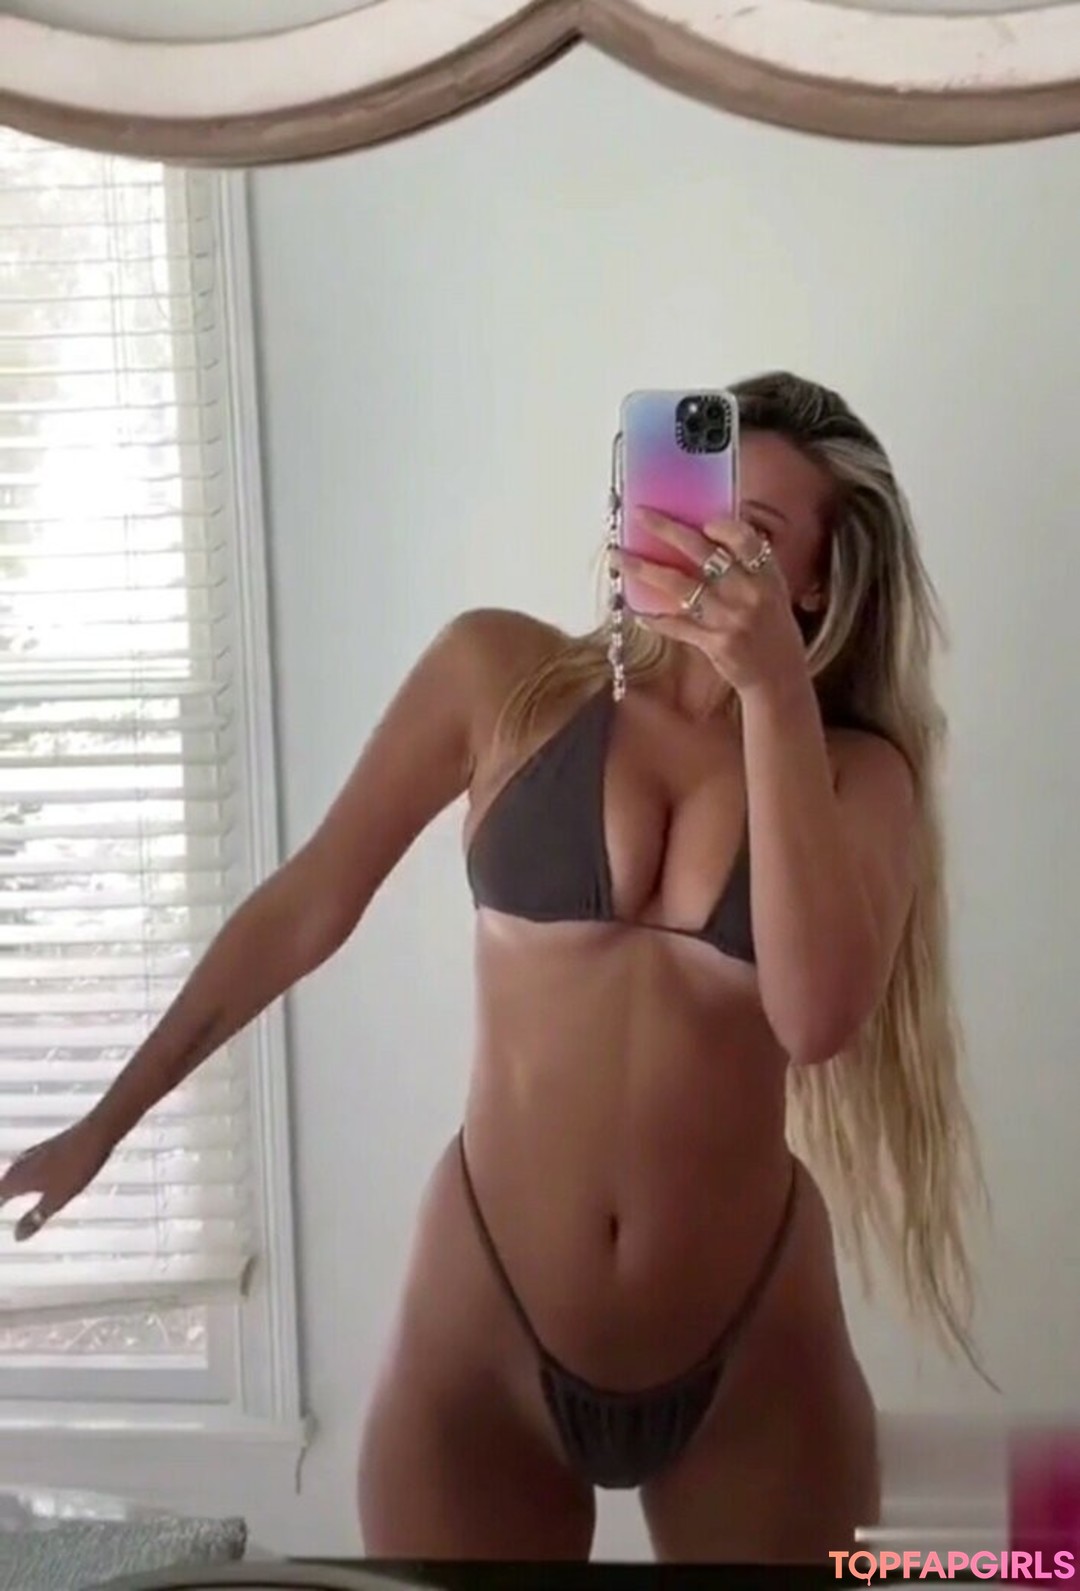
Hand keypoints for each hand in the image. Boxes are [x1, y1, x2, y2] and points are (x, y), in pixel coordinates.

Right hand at [0, 1116, 112, 1241]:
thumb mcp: (56, 1200)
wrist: (95, 1134)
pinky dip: (28, 1173)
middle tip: (1, 1204)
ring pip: (17, 1169)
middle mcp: (23, 1162)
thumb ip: (36, 1217)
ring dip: (13, 1182)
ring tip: (11, 1193)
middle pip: (5, 1180)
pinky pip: (31, 1163)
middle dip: (1, 1193)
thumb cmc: (75, 1168)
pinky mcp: (50, 1146)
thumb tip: (17, 1236)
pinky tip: (37, 1176)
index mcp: (20, 1177)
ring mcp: (37, 1151)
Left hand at [616, 510, 808, 695]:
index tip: (698, 518)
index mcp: (766, 574)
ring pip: (679, 585)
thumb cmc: (771, 629)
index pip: (744, 538)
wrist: (779, 677)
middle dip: (667, 529)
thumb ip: (745, 565)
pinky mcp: (715, 643)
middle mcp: (749, 592)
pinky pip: (676, 625)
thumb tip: (706, 532)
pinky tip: (637, 611)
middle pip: (702, 552)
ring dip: (644, 569)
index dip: (720, 525)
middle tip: (640, 514)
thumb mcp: (770, 590)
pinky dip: (655, 619)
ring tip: (618, 557)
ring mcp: (730, 618)